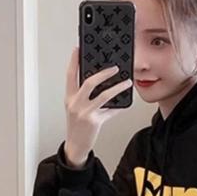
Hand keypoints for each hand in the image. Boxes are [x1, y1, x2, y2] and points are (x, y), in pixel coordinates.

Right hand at [64, 46, 131, 162]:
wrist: (76, 145)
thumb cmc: (76, 126)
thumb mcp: (75, 108)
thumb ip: (83, 95)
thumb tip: (99, 82)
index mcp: (69, 97)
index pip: (70, 75)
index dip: (73, 61)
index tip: (78, 49)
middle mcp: (75, 103)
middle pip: (89, 82)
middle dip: (104, 73)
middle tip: (115, 68)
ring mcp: (85, 113)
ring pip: (104, 95)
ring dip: (118, 87)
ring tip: (127, 82)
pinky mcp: (95, 121)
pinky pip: (110, 110)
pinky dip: (118, 106)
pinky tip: (125, 102)